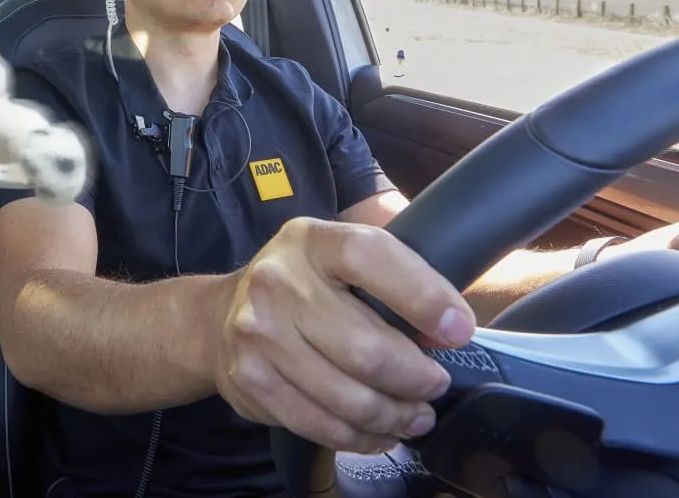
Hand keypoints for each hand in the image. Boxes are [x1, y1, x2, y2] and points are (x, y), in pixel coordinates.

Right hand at [211, 217, 476, 454]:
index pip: (370, 256)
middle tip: (433, 386)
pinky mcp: (251, 380)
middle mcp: (277, 282)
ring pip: (348, 398)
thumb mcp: (339, 260)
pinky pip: (321, 425)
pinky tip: (378, 431)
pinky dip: (360, 438)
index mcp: (311, 241)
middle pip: (366, 348)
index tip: (457, 330)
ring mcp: (259, 333)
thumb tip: (450, 330)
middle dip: (417, 379)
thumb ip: (391, 279)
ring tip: (413, 415)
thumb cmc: (303, 288)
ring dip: (394, 416)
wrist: (220, 317)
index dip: (423, 295)